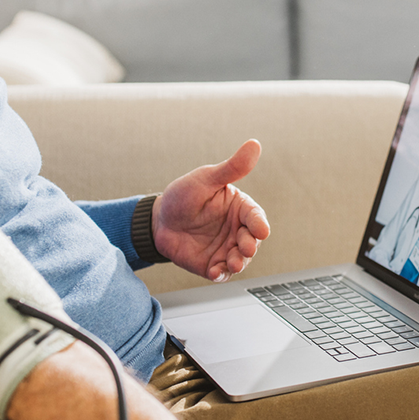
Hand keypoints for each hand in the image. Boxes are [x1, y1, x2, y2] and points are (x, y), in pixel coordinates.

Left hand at [153, 139, 271, 280]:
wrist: (157, 221)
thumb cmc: (182, 196)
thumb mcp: (206, 179)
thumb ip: (231, 168)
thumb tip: (254, 144)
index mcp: (239, 208)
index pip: (255, 216)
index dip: (259, 224)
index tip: (261, 231)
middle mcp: (236, 230)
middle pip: (252, 241)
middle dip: (250, 247)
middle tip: (245, 248)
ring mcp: (226, 249)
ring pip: (240, 260)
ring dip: (239, 263)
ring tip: (232, 264)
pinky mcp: (212, 265)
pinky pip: (222, 273)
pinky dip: (222, 274)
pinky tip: (216, 273)